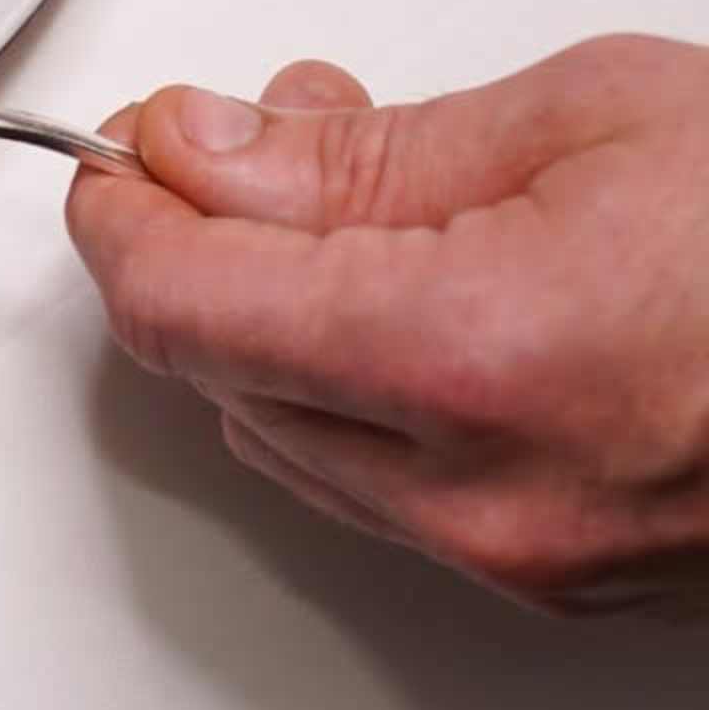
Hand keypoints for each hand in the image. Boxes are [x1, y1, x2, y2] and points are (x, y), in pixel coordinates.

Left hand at [69, 37, 708, 611]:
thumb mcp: (589, 119)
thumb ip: (361, 152)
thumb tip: (209, 150)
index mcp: (474, 359)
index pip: (181, 306)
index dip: (125, 214)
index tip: (121, 157)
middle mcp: (486, 495)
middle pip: (218, 374)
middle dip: (205, 247)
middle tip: (247, 143)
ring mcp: (528, 562)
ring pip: (293, 435)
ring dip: (282, 314)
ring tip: (364, 191)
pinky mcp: (565, 589)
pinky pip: (390, 485)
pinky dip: (367, 383)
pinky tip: (424, 286)